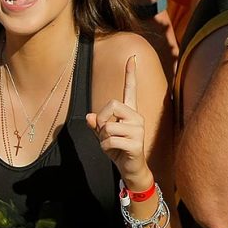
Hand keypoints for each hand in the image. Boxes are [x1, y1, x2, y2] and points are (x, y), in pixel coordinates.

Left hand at [86, 54, 150, 188]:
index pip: (130, 89)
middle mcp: (136, 117)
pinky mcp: (136, 143)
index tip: (132, 57)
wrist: (131, 169)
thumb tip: (90, 117)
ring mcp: (138, 129)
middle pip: (111, 105)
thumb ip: (97, 124)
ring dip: (102, 139)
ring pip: (107, 126)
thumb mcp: (104, 136)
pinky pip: (109, 140)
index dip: (130, 73)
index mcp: (130, 112)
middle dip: (102, 119)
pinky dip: (105, 148)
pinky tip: (114, 152)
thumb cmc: (118, 149)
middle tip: (104, 132)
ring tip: (111, 145)